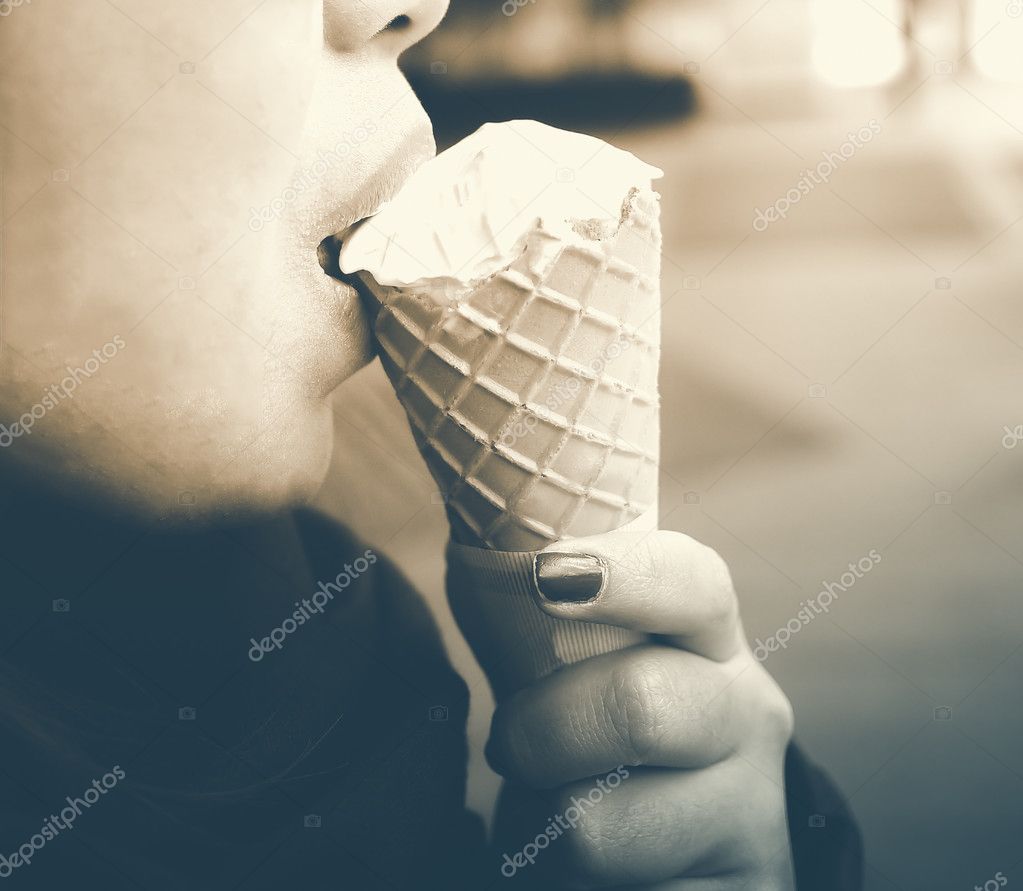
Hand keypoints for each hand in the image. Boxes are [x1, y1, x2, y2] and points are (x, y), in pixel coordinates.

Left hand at [487, 531, 796, 888]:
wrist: (667, 849)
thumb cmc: (593, 733)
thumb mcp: (578, 667)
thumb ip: (541, 614)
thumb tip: (474, 540)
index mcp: (710, 642)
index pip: (695, 584)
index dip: (626, 576)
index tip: (544, 578)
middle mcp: (747, 718)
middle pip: (639, 707)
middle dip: (540, 733)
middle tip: (512, 746)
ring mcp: (749, 816)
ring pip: (594, 827)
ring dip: (537, 825)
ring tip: (557, 814)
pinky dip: (558, 886)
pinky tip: (588, 874)